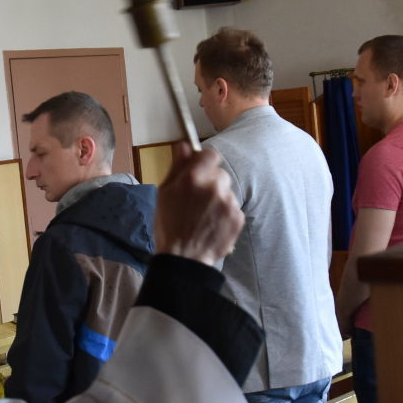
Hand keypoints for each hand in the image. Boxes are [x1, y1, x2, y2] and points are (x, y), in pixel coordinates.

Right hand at [154, 145, 242, 266]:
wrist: (184, 258)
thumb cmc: (169, 225)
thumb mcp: (164, 193)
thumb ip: (178, 166)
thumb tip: (184, 145)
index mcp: (193, 178)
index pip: (210, 154)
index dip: (205, 162)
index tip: (200, 171)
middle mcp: (214, 187)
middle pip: (220, 174)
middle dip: (211, 183)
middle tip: (199, 200)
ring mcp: (228, 203)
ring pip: (227, 192)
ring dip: (219, 199)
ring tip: (205, 216)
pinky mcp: (238, 217)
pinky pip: (233, 207)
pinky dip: (225, 214)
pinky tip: (213, 224)